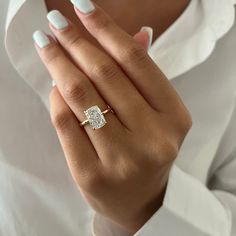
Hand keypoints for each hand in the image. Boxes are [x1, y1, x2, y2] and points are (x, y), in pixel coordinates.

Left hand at [34, 2, 191, 232]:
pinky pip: (66, 124)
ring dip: (58, 64)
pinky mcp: (92, 175)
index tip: (83, 7)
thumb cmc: (148, 151)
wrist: (140, 200)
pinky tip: (54, 84)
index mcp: (174, 118)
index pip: (136, 62)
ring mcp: (122, 160)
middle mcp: (153, 139)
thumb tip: (137, 34)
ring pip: (81, 97)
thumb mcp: (157, 115)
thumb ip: (143, 76)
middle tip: (55, 22)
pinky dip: (56, 98)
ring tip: (46, 44)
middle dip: (75, 42)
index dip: (106, 30)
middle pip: (105, 75)